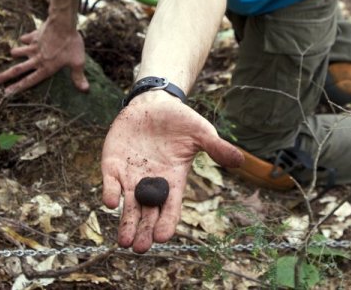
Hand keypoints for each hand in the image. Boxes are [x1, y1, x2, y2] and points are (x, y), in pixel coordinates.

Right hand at [0, 20, 88, 94]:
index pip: (30, 81)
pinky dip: (25, 38)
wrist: (63, 24)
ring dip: (16, 53)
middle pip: (18, 69)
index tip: (6, 93)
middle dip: (5, 76)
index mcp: (46, 68)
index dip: (18, 88)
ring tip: (11, 54)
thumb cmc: (71, 44)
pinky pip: (27, 38)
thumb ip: (78, 76)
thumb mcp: (77, 62)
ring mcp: (34, 46)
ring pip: (20, 51)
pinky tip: (24, 38)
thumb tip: (85, 90)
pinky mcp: (35, 35)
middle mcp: (37, 59)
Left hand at [101, 93, 243, 252]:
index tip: (163, 237)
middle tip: (140, 247)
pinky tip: (110, 201)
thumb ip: (216, 147)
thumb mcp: (201, 132)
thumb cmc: (180, 120)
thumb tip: (241, 160)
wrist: (154, 102)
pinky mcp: (113, 162)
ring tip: (124, 242)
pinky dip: (109, 192)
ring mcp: (131, 174)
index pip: (171, 206)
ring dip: (125, 222)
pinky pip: (110, 181)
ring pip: (128, 204)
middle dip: (144, 231)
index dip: (167, 222)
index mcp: (173, 179)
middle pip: (147, 213)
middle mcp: (151, 183)